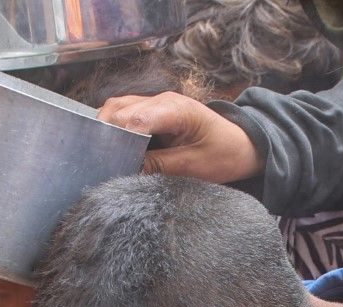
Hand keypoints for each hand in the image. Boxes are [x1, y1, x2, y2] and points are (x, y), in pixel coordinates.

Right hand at [97, 93, 260, 182]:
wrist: (242, 146)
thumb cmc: (224, 155)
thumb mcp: (195, 166)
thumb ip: (161, 166)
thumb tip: (129, 169)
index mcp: (177, 109)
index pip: (136, 118)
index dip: (117, 138)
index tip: (108, 161)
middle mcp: (163, 100)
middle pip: (120, 109)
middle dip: (106, 134)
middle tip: (99, 162)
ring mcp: (156, 103)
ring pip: (117, 108)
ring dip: (107, 129)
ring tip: (101, 155)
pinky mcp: (153, 111)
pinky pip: (124, 113)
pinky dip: (114, 128)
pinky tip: (111, 148)